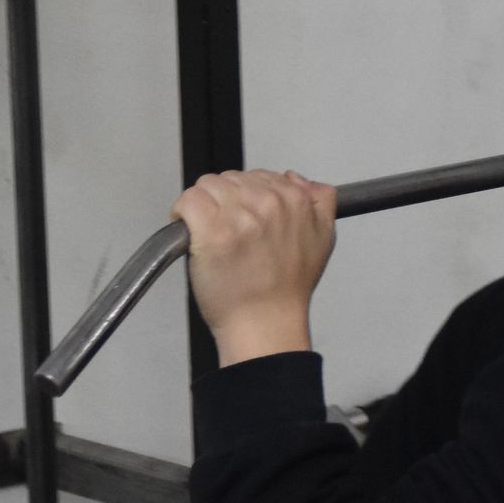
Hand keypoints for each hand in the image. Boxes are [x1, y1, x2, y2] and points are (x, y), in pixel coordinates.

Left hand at [169, 169, 336, 366]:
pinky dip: (182, 213)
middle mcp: (269, 203)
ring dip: (203, 206)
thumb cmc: (285, 293)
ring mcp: (239, 215)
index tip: (242, 218)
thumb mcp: (321, 240)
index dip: (247, 198)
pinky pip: (188, 200)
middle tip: (227, 232)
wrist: (265, 326)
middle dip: (225, 201)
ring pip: (207, 185)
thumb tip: (304, 182)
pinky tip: (189, 232)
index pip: (260, 176)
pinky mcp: (212, 230)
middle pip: (231, 179)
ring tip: (210, 234)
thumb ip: (319, 203)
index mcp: (296, 200)